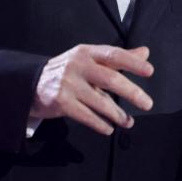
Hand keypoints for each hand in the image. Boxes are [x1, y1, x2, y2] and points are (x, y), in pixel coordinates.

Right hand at [30, 44, 154, 135]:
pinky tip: (109, 128)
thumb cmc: (68, 71)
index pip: (113, 54)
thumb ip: (117, 58)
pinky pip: (87, 117)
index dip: (132, 63)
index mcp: (86, 52)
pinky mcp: (62, 103)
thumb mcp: (89, 58)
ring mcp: (68, 85)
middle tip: (147, 103)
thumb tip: (145, 53)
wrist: (32, 83)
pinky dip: (101, 124)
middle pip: (110, 79)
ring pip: (101, 102)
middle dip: (132, 93)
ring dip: (118, 114)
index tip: (149, 71)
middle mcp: (77, 66)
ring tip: (128, 121)